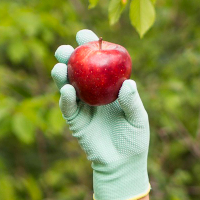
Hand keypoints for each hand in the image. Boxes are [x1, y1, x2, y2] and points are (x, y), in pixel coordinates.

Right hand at [50, 29, 149, 199]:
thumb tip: (127, 84)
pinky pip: (67, 105)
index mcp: (109, 85)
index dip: (90, 46)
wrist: (122, 164)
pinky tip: (67, 90)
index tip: (86, 35)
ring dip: (61, 72)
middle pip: (77, 68)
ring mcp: (82, 104)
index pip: (98, 61)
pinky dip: (66, 97)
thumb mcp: (138, 119)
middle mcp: (92, 91)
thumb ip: (132, 102)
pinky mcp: (75, 120)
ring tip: (61, 66)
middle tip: (67, 49)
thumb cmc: (134, 139)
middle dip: (69, 55)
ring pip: (66, 83)